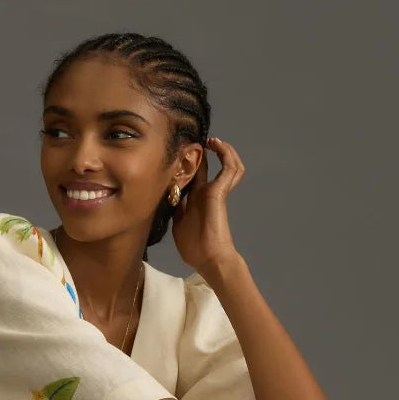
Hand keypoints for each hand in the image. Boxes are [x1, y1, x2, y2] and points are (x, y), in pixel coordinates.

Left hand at [171, 136, 245, 272]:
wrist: (210, 259)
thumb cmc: (195, 249)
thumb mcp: (178, 225)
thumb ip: (175, 209)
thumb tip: (169, 197)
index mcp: (195, 200)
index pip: (193, 176)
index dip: (189, 163)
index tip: (180, 152)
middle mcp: (206, 193)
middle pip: (208, 166)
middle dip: (202, 152)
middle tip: (195, 140)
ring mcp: (215, 191)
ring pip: (227, 164)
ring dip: (222, 150)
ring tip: (211, 141)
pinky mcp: (220, 191)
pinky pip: (229, 168)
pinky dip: (226, 154)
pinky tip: (216, 145)